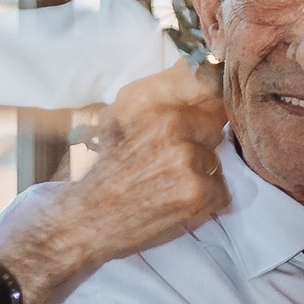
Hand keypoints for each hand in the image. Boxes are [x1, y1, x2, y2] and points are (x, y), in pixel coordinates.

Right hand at [0, 71, 226, 303]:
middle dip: (200, 154)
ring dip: (202, 181)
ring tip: (167, 192)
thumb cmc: (104, 178)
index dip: (199, 129)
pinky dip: (205, 206)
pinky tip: (175, 208)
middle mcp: (177, 132)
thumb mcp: (124, 130)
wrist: (83, 220)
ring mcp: (188, 163)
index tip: (190, 141)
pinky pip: (221, 195)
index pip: (208, 109)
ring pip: (218, 168)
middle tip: (169, 174)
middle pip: (214, 137)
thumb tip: (188, 83)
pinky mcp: (196, 194)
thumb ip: (157, 114)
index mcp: (161, 113)